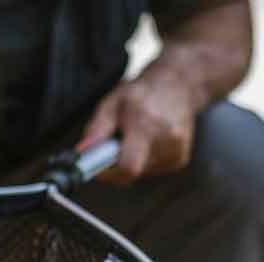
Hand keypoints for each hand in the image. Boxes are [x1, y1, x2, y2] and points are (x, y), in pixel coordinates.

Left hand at [78, 61, 203, 185]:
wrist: (178, 85)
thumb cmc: (141, 94)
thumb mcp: (112, 103)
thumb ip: (97, 129)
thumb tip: (82, 152)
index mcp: (146, 124)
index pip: (128, 166)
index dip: (110, 173)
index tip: (99, 167)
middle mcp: (165, 139)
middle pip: (132, 169)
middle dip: (118, 162)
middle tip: (116, 143)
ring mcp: (176, 151)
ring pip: (141, 171)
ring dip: (132, 159)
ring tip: (137, 136)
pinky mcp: (180, 159)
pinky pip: (152, 169)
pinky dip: (145, 158)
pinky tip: (150, 140)